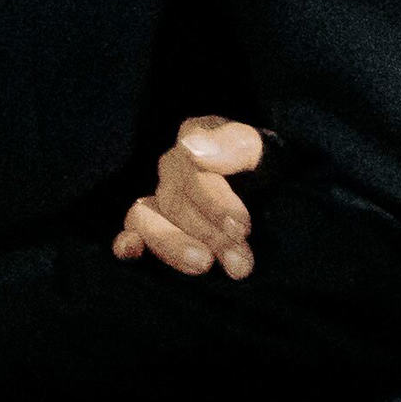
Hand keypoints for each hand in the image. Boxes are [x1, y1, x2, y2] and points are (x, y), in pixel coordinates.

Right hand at [112, 117, 262, 277]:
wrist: (273, 188)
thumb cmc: (267, 167)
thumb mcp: (263, 152)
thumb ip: (233, 146)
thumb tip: (191, 148)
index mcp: (196, 137)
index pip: (192, 169)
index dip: (215, 203)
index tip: (242, 228)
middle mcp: (172, 166)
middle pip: (175, 201)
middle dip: (209, 234)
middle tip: (239, 262)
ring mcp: (159, 195)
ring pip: (147, 217)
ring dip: (173, 245)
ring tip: (204, 264)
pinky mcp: (151, 225)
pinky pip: (131, 229)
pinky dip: (127, 241)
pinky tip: (130, 250)